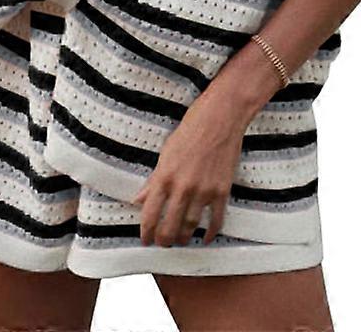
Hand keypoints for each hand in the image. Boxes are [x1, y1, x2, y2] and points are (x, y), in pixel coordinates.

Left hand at [133, 91, 246, 246]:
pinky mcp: (222, 189)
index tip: (145, 240)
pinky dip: (211, 232)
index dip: (145, 232)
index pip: (150, 214)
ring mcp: (204, 190)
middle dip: (164, 240)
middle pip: (170, 226)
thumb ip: (153, 179)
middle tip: (163, 244)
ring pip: (191, 226)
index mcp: (165, 176)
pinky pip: (216, 219)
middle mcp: (183, 187)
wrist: (222, 116)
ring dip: (185, 238)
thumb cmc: (192, 127)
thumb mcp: (166, 151)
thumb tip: (139, 198)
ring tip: (181, 241)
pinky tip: (207, 238)